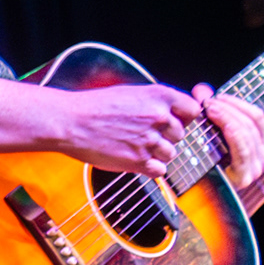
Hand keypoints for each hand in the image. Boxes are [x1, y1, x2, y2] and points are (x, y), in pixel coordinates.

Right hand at [47, 82, 199, 177]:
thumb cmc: (95, 107)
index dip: (184, 118)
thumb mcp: (132, 93)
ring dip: (156, 153)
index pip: (193, 110)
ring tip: (135, 146)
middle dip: (166, 137)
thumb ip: (156, 102)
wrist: (70, 122)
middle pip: (181, 135)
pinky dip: (150, 168)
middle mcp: (159, 117)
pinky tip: (135, 159)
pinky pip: (160, 170)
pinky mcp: (138, 161)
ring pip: (171, 153)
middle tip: (143, 135)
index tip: (175, 121)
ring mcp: (149, 140)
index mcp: (159, 96)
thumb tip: (173, 114)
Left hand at [194, 87, 263, 192]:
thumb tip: (202, 89)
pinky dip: (229, 128)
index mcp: (260, 145)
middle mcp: (263, 156)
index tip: (216, 97)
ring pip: (247, 130)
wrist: (194, 201)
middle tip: (207, 101)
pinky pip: (242, 146)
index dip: (236, 103)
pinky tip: (215, 119)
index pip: (256, 117)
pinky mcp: (246, 176)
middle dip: (228, 107)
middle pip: (252, 121)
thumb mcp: (207, 134)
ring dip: (227, 115)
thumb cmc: (200, 167)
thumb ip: (208, 112)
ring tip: (208, 108)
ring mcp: (257, 167)